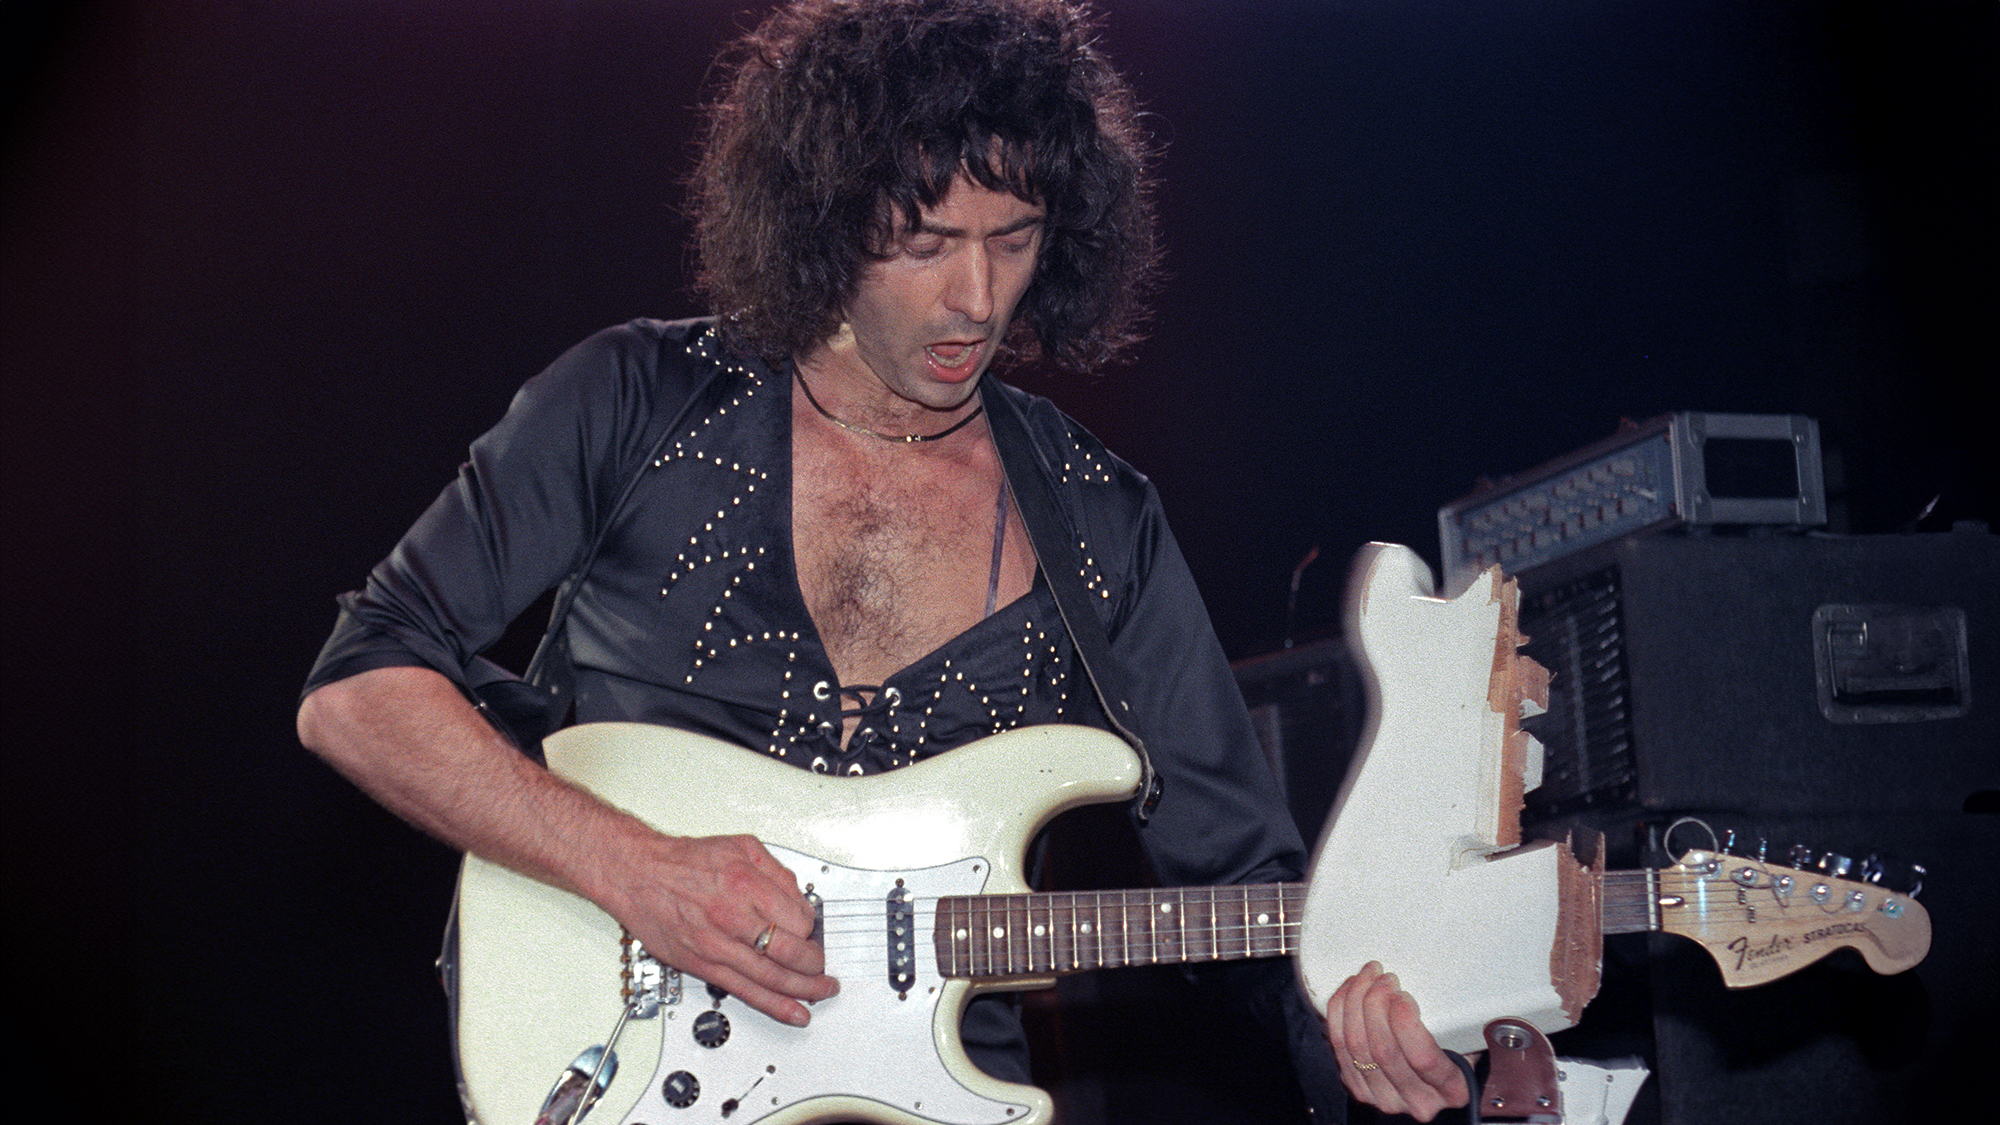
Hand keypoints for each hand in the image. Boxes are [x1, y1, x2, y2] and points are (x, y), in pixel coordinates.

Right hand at [596, 829, 838, 1025]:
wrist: (637, 875)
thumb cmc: (684, 861)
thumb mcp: (742, 847)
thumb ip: (777, 872)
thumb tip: (800, 899)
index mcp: (746, 884)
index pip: (800, 919)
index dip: (813, 927)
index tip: (813, 929)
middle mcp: (733, 918)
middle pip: (791, 953)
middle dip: (815, 963)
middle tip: (823, 964)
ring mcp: (717, 946)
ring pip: (772, 978)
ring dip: (804, 989)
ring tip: (822, 992)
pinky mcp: (703, 967)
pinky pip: (745, 992)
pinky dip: (774, 1005)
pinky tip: (794, 1012)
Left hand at [1326, 961, 1469, 1121]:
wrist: (1436, 1088)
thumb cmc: (1458, 1058)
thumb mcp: (1472, 1044)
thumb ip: (1462, 1026)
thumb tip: (1446, 991)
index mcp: (1451, 1090)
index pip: (1423, 1059)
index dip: (1406, 1024)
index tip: (1402, 996)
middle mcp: (1416, 1101)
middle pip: (1383, 1050)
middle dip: (1377, 1003)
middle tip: (1384, 979)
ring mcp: (1383, 1097)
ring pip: (1357, 1046)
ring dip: (1356, 1002)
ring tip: (1368, 977)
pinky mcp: (1358, 1087)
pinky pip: (1338, 1046)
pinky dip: (1340, 1012)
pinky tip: (1350, 991)